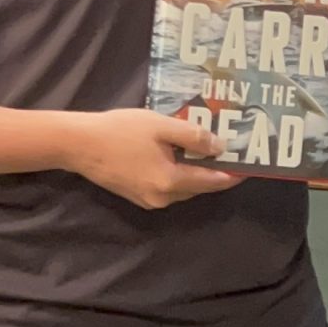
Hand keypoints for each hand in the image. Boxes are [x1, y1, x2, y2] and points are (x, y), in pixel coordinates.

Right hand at [63, 109, 244, 209]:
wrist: (78, 144)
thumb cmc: (120, 131)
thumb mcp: (161, 126)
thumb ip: (194, 137)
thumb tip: (220, 147)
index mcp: (170, 182)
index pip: (211, 182)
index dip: (232, 175)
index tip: (249, 168)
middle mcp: (162, 198)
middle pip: (198, 187)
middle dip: (215, 173)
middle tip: (230, 155)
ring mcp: (148, 200)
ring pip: (183, 189)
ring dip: (195, 174)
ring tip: (207, 154)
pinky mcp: (136, 196)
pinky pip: (167, 188)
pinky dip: (178, 175)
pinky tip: (179, 158)